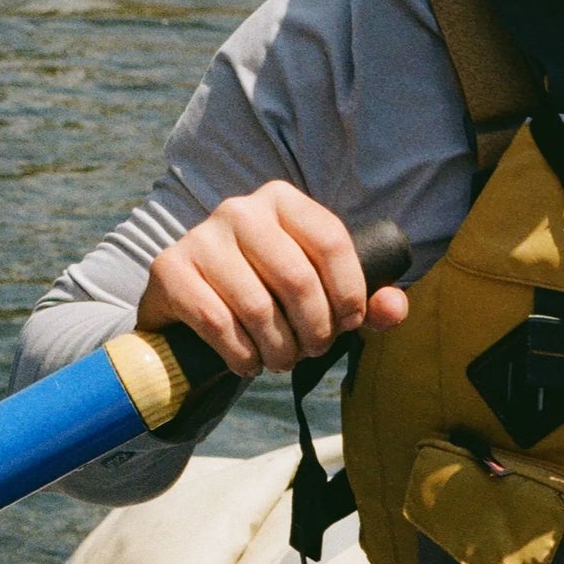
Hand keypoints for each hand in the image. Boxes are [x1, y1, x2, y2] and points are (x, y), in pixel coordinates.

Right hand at [137, 182, 408, 377]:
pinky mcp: (170, 269)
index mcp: (283, 201)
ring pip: (258, 307)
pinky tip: (247, 363)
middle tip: (312, 351)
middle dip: (314, 330)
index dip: (350, 292)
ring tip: (281, 360)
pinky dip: (241, 355)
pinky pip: (218, 322)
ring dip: (279, 350)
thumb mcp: (321, 295)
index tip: (349, 325)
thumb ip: (367, 303)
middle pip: (297, 279)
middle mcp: (240, 209)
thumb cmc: (267, 296)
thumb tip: (393, 309)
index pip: (332, 242)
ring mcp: (201, 236)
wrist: (187, 310)